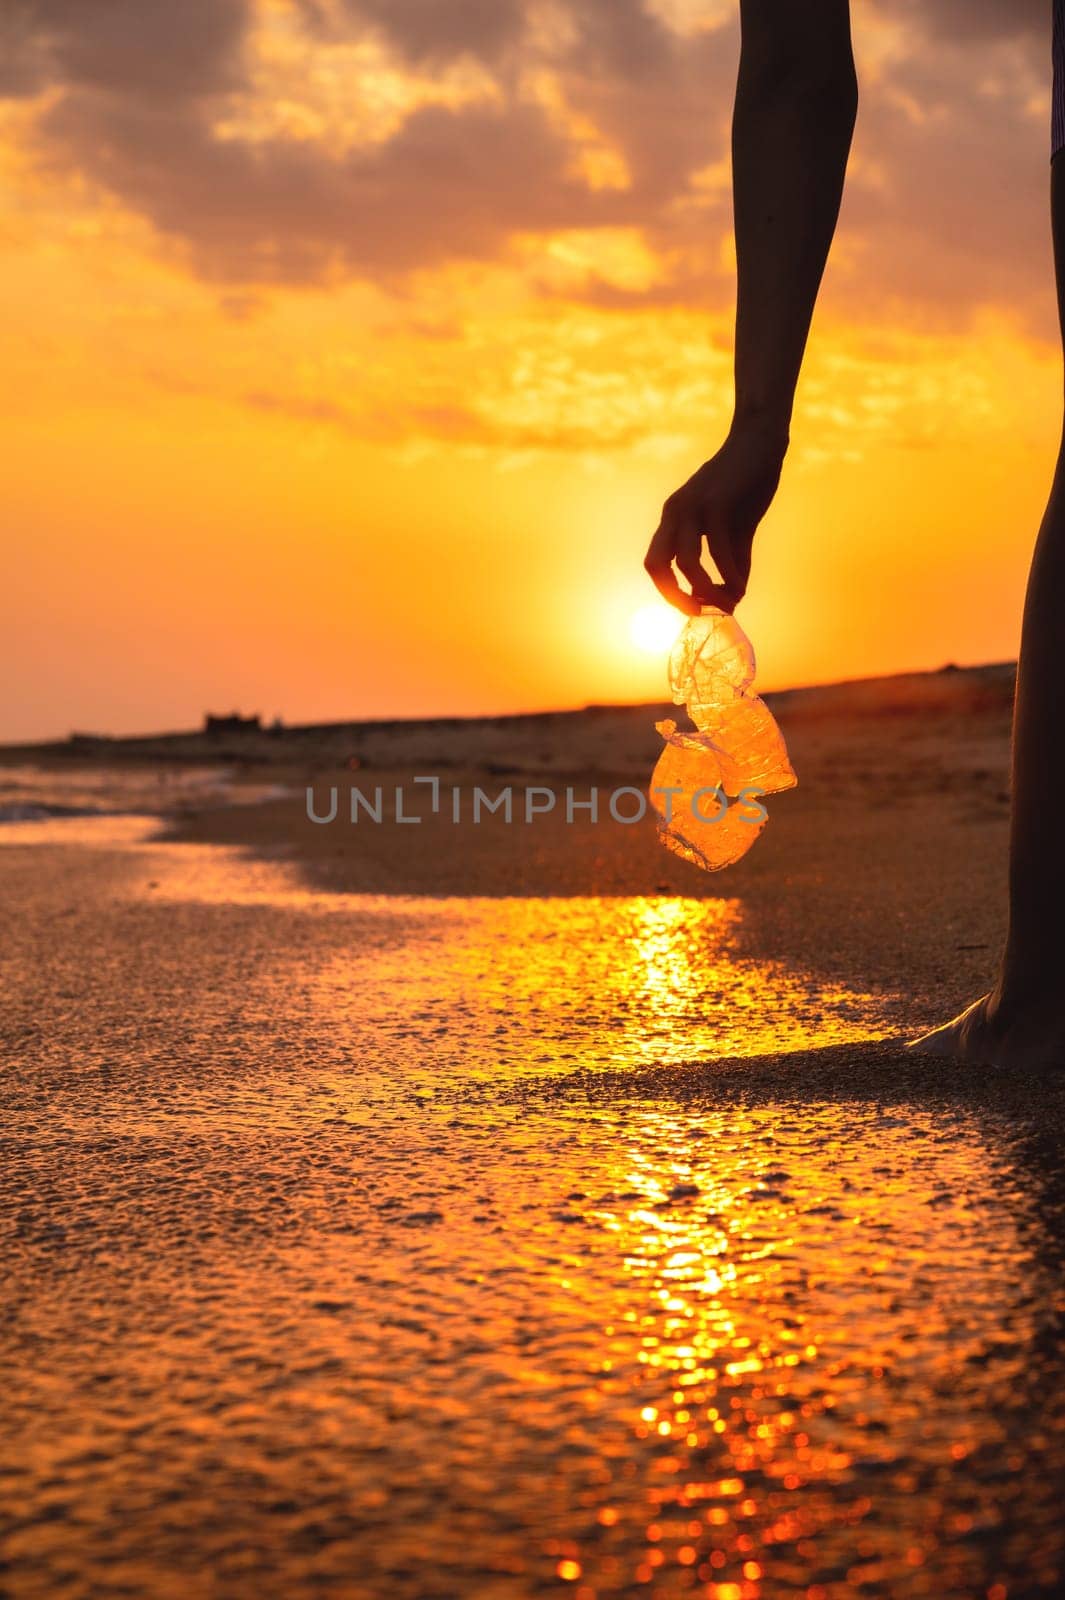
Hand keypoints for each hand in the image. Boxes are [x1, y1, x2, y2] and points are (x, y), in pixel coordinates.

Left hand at [644, 420, 787, 613]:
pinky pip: (717, 549)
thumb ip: (734, 561)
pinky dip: (728, 573)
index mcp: (673, 517)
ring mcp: (694, 507)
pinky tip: (740, 584)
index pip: (655, 563)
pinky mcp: (718, 503)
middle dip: (675, 596)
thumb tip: (735, 595)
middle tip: (702, 611)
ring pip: (686, 562)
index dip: (668, 591)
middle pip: (657, 566)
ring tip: (727, 601)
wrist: (760, 441)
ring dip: (705, 590)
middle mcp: (675, 512)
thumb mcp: (737, 527)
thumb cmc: (747, 483)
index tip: (694, 605)